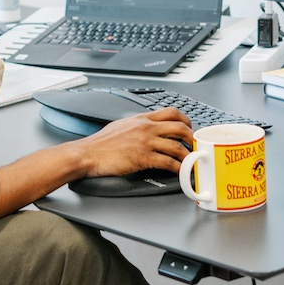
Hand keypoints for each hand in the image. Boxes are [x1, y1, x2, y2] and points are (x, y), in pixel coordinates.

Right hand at [76, 108, 193, 176]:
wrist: (87, 153)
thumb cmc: (101, 143)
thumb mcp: (121, 126)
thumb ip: (137, 125)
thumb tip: (148, 129)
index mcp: (141, 118)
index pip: (171, 112)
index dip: (186, 120)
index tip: (190, 128)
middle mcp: (145, 127)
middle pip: (180, 127)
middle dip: (192, 138)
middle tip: (196, 146)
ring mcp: (145, 142)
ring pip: (177, 146)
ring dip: (188, 156)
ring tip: (192, 162)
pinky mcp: (142, 157)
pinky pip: (168, 162)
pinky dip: (178, 168)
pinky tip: (180, 172)